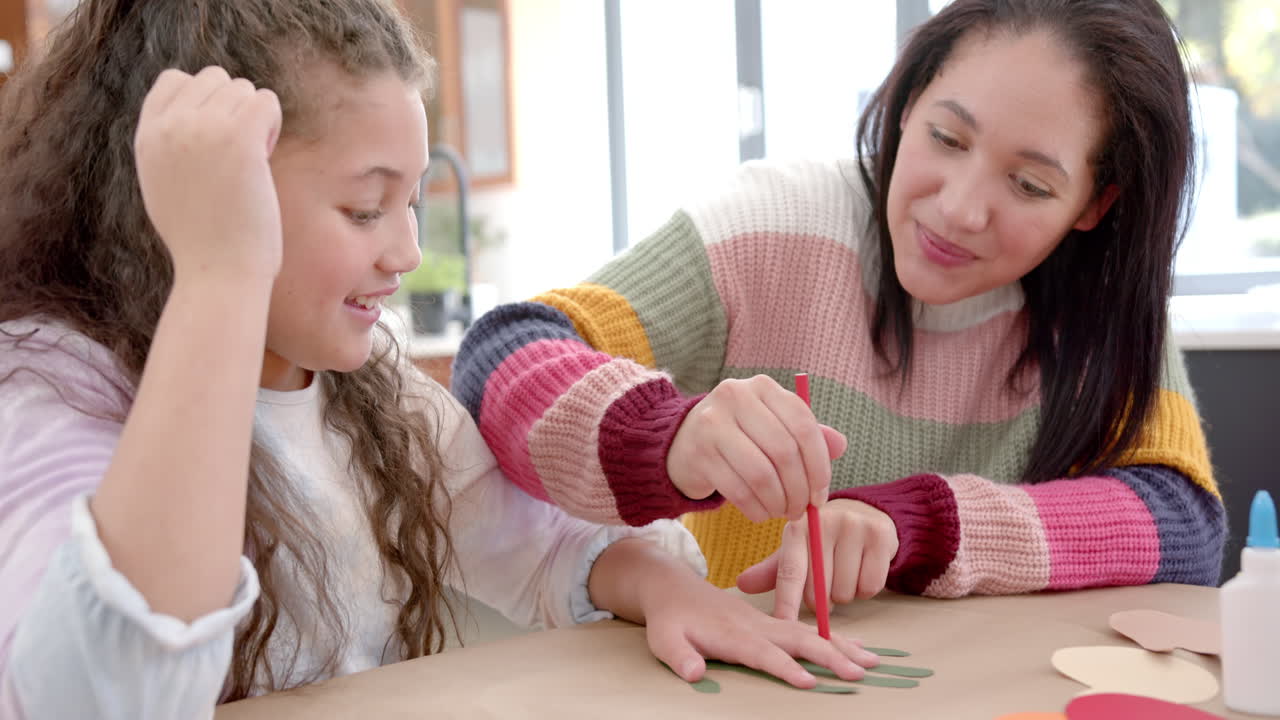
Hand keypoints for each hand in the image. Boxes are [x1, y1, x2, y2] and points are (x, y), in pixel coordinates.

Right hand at [134, 66, 283, 283]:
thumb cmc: (202, 239)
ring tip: (250, 163)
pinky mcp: (238, 138)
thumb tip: (196, 114)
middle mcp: (169, 126)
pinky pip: (265, 100)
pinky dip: (272, 122)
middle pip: (214, 79)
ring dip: (254, 119)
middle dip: (233, 109)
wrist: (217, 270)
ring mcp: (202, 129)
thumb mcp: (165, 185)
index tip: (214, 139)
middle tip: (238, 155)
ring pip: (242, 88)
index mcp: (146, 136)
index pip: (174, 80)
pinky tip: (265, 154)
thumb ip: (170, 146)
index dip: (204, 102)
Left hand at [640, 563, 880, 688]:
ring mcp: (766, 622)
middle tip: (859, 673)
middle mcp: (756, 626)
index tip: (810, 682)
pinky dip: (834, 637)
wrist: (673, 587)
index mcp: (733, 634)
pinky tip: (856, 647)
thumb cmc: (669, 618)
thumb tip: (693, 674)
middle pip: (799, 640)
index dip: (786, 668)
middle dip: (830, 656)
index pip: (764, 653)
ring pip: (810, 633)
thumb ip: (678, 657)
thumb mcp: (662, 639)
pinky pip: (808, 630)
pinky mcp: (771, 622)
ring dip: (841, 646)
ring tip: (872, 661)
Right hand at [668, 375, 847, 521]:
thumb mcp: (774, 426)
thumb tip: (841, 445)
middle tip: (802, 510)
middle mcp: (736, 397)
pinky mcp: (699, 454)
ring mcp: (712, 424)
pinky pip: (739, 491)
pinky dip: (756, 510)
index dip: (819, 465)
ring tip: (782, 512)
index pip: (803, 425)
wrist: (682, 443)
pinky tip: (761, 513)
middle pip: (784, 452)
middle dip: (799, 490)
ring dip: (779, 503)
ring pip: (762, 475)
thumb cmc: (740, 436)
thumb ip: (807, 435)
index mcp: (762, 387)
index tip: (821, 494)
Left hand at [736, 499, 898, 619]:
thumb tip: (742, 584)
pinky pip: (870, 586)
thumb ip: (772, 571)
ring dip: (845, 595)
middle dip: (821, 600)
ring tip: (845, 572)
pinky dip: (866, 590)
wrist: (863, 513)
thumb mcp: (797, 551)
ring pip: (845, 592)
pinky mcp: (880, 534)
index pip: (790, 572)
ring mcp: (854, 525)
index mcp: (797, 528)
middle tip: (826, 582)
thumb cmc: (823, 540)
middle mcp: (824, 522)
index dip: (786, 603)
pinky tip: (862, 570)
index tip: (783, 625)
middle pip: (819, 591)